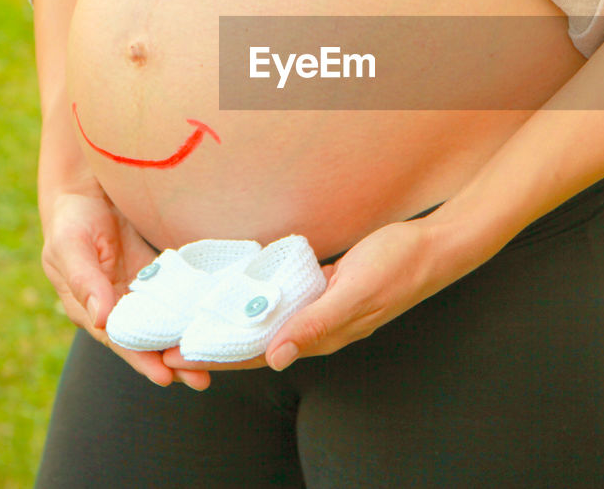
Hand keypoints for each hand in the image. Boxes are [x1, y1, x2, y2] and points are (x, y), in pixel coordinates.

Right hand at [40, 186, 211, 389]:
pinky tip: (212, 319)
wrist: (87, 190)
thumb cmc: (71, 219)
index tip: (165, 378)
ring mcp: (138, 291)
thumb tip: (101, 319)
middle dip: (171, 360)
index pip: (119, 340)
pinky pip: (176, 295)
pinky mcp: (157, 274)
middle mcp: (117, 305)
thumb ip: (84, 281)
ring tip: (214, 358)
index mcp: (91, 308)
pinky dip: (191, 309)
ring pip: (165, 322)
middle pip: (146, 339)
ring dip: (185, 339)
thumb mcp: (70, 246)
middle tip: (201, 380)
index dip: (141, 360)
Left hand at [161, 214, 475, 375]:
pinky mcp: (328, 286)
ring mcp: (324, 306)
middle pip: (254, 341)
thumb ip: (318, 323)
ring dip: (230, 322)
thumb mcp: (357, 291)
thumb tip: (275, 358)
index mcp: (323, 333)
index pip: (256, 353)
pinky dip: (257, 298)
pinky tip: (238, 290)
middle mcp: (319, 325)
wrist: (437, 245)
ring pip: (266, 320)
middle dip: (212, 344)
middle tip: (167, 339)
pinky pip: (284, 298)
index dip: (215, 356)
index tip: (173, 355)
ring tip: (192, 319)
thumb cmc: (400, 265)